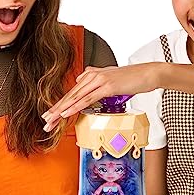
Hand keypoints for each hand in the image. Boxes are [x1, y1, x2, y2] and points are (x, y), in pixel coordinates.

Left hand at [41, 63, 160, 130]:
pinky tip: (67, 113)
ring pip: (76, 97)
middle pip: (70, 95)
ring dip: (62, 110)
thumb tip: (85, 82)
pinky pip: (88, 99)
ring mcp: (99, 81)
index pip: (73, 92)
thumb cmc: (133, 78)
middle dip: (56, 109)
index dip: (61, 104)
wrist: (148, 73)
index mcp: (92, 75)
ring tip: (52, 120)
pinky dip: (75, 106)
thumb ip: (97, 79)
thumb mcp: (112, 78)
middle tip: (45, 121)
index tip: (51, 115)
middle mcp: (92, 76)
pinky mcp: (107, 86)